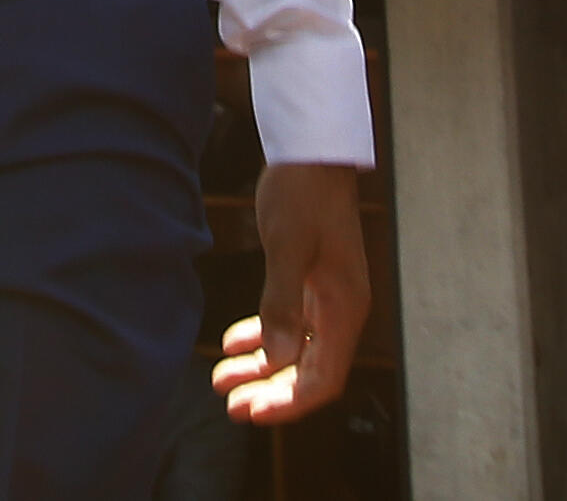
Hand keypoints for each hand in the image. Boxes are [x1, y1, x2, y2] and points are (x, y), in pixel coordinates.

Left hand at [215, 163, 367, 424]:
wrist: (313, 153)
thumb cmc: (303, 195)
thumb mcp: (289, 247)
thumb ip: (282, 305)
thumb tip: (275, 361)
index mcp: (344, 308)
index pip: (323, 380)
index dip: (289, 404)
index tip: (252, 413)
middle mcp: (341, 310)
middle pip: (309, 373)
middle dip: (270, 393)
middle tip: (230, 406)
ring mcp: (327, 297)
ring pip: (296, 351)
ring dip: (261, 369)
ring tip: (222, 379)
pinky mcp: (312, 282)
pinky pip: (290, 324)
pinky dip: (262, 337)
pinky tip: (232, 342)